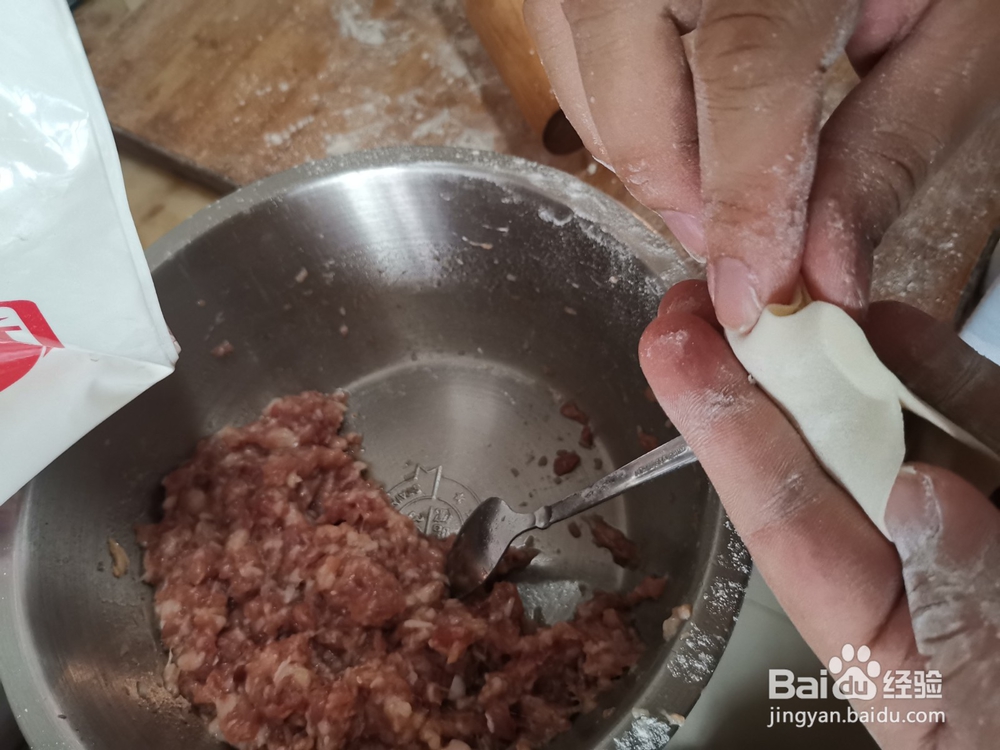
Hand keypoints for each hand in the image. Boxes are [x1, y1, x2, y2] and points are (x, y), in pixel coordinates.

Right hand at [524, 0, 999, 330]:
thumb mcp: (957, 26)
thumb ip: (889, 144)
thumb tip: (822, 272)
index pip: (743, 69)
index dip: (743, 198)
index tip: (753, 294)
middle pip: (631, 95)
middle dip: (684, 199)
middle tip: (740, 245)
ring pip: (584, 91)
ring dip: (652, 162)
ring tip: (721, 172)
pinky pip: (569, 63)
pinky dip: (623, 115)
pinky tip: (683, 115)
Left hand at [640, 280, 999, 748]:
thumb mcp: (997, 704)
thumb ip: (971, 607)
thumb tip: (922, 492)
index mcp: (880, 639)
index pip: (784, 519)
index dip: (723, 428)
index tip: (674, 349)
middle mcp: (912, 570)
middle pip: (818, 460)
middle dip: (753, 382)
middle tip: (694, 302)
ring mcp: (972, 519)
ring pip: (891, 426)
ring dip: (832, 359)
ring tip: (780, 294)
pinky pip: (979, 421)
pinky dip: (939, 373)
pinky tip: (893, 325)